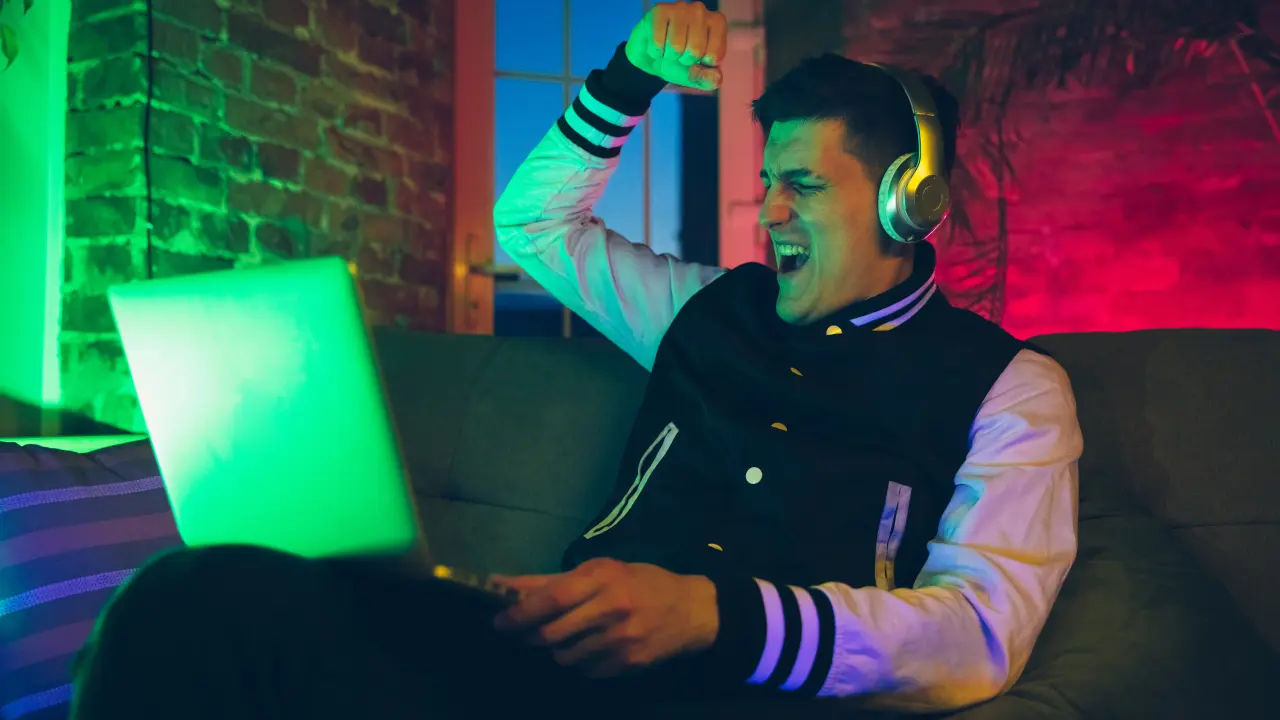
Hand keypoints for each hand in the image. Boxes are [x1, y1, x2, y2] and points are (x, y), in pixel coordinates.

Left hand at [491, 558, 718, 677]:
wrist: (692, 611)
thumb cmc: (642, 582)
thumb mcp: (602, 570)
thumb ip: (551, 580)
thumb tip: (503, 584)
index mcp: (604, 579)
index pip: (553, 598)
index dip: (521, 612)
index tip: (500, 620)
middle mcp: (612, 609)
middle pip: (553, 633)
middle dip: (533, 635)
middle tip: (529, 631)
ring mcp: (621, 640)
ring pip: (565, 656)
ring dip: (557, 648)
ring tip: (571, 635)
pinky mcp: (628, 664)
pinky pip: (586, 671)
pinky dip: (581, 661)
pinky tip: (593, 647)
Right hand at [625, 1, 726, 90]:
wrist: (649, 55)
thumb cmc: (677, 61)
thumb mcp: (694, 75)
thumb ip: (707, 79)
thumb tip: (716, 79)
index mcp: (717, 23)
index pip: (714, 56)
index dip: (701, 65)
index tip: (696, 58)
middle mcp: (701, 10)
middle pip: (695, 51)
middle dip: (683, 61)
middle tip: (679, 53)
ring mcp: (680, 8)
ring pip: (675, 46)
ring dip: (668, 56)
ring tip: (668, 48)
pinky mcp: (660, 10)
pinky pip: (657, 43)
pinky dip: (655, 52)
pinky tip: (657, 43)